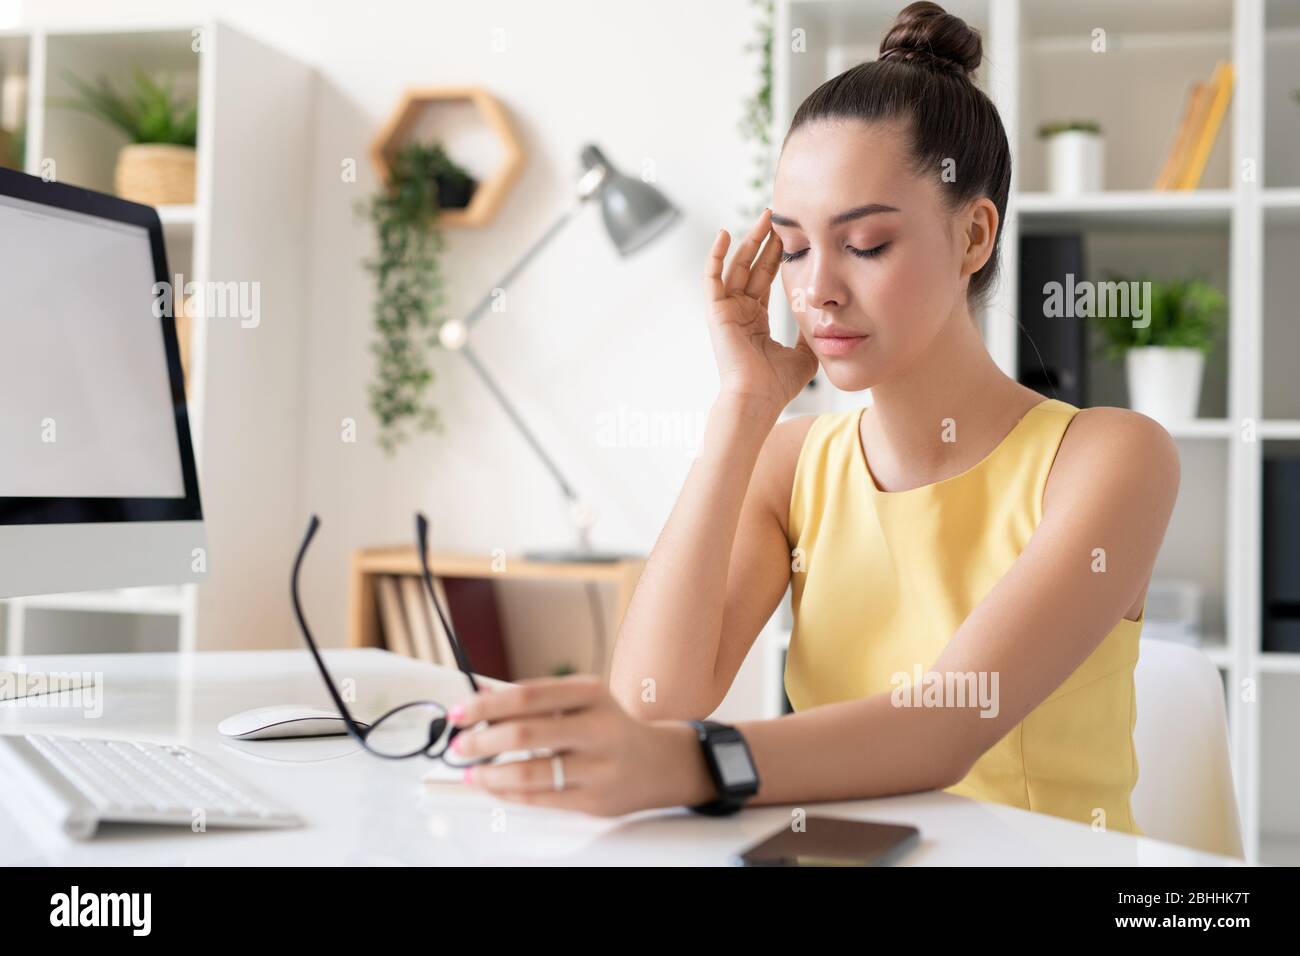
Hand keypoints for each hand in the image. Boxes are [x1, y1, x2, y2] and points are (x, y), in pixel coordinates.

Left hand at [449, 675, 713, 816]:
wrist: (659, 763)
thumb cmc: (610, 727)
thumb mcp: (582, 700)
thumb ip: (536, 700)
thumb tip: (480, 700)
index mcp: (590, 692)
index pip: (526, 696)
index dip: (485, 705)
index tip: (459, 713)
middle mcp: (597, 728)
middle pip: (524, 734)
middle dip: (480, 742)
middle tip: (459, 746)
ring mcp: (598, 767)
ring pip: (529, 772)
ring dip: (489, 774)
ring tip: (471, 771)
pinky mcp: (594, 800)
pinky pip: (539, 798)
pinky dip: (508, 792)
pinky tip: (493, 786)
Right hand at [704, 207, 817, 410]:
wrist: (758, 400)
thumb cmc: (777, 385)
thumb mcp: (804, 354)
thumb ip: (810, 333)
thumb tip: (826, 318)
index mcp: (756, 321)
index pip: (766, 280)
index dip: (777, 257)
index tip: (790, 236)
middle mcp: (739, 312)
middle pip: (752, 268)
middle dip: (765, 242)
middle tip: (777, 217)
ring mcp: (726, 311)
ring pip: (736, 266)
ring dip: (748, 241)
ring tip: (763, 218)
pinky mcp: (716, 311)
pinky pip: (712, 277)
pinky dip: (716, 255)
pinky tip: (725, 233)